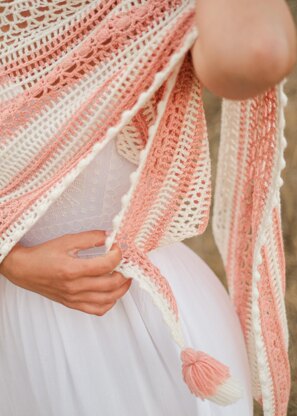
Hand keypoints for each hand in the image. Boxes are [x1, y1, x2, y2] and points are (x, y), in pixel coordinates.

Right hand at [0, 230, 131, 315]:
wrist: (24, 270)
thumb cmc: (44, 255)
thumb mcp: (67, 240)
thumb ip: (90, 238)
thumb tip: (110, 236)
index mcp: (73, 270)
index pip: (106, 265)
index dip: (117, 254)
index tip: (117, 247)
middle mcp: (75, 287)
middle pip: (111, 284)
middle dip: (125, 272)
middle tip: (126, 262)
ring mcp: (75, 298)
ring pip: (108, 299)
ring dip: (122, 288)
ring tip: (125, 277)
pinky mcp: (74, 304)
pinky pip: (98, 310)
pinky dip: (110, 302)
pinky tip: (112, 292)